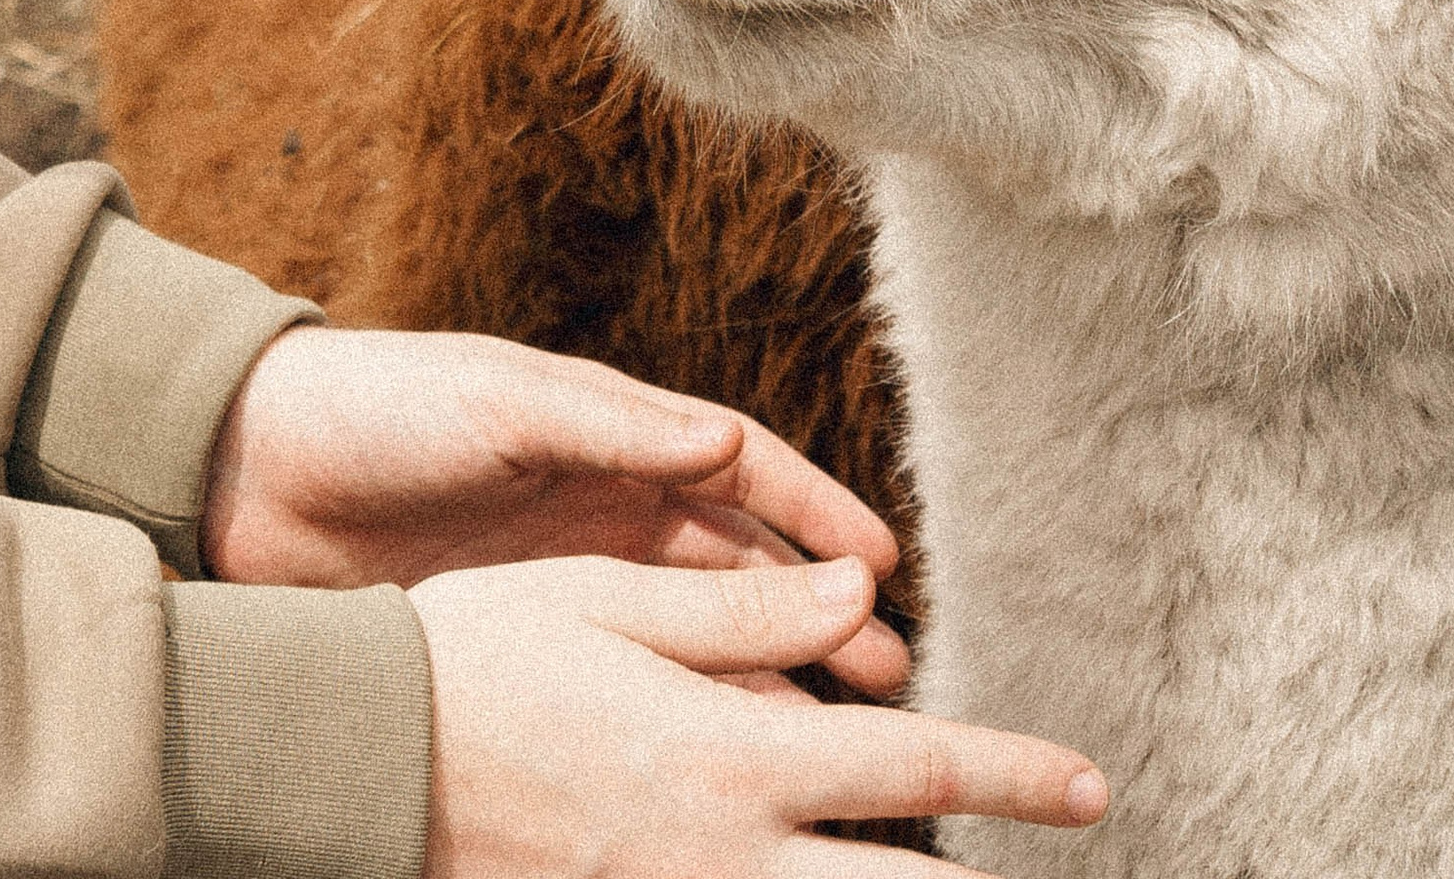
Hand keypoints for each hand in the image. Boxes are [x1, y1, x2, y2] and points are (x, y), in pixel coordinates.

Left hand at [200, 326, 906, 695]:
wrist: (250, 470)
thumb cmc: (378, 408)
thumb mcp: (498, 405)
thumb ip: (610, 425)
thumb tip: (727, 442)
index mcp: (607, 434)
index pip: (741, 470)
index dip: (817, 512)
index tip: (889, 562)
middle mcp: (603, 504)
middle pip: (739, 566)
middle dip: (819, 613)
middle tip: (892, 677)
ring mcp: (565, 579)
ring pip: (696, 636)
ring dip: (766, 677)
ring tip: (835, 741)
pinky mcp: (521, 641)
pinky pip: (626, 681)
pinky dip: (683, 717)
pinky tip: (722, 770)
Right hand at [416, 556, 1108, 876]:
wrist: (364, 761)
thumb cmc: (479, 657)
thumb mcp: (607, 602)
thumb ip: (744, 616)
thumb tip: (859, 602)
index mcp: (731, 750)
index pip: (911, 763)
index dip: (1011, 773)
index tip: (1089, 784)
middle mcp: (727, 851)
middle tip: (1074, 863)